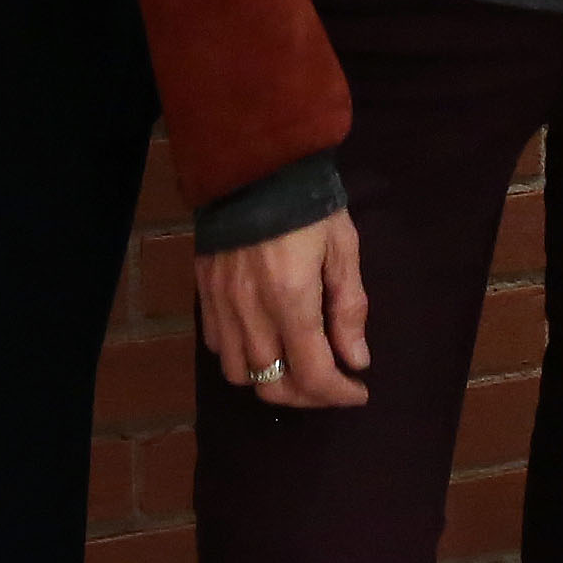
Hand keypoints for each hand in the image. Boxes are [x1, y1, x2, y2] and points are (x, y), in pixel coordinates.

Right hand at [194, 208, 371, 410]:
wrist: (253, 164)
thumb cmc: (308, 204)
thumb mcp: (342, 248)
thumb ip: (349, 308)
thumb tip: (356, 360)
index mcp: (291, 301)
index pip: (313, 374)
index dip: (338, 394)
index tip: (358, 392)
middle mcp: (251, 313)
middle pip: (273, 386)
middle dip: (307, 397)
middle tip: (330, 384)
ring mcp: (221, 306)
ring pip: (239, 374)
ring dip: (271, 382)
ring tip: (296, 368)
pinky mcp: (204, 294)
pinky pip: (216, 346)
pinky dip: (241, 357)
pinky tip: (263, 342)